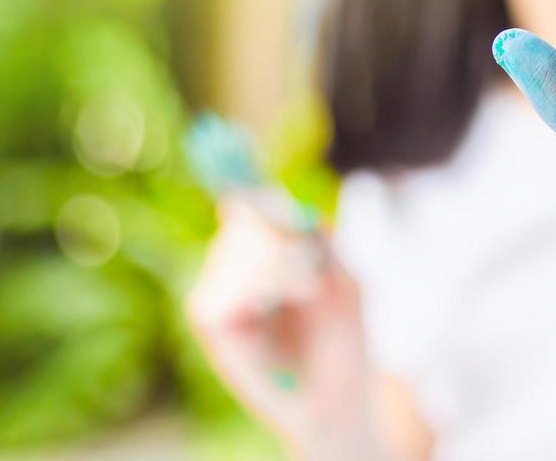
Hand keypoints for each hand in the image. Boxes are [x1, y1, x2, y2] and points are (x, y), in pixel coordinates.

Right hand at [187, 199, 385, 458]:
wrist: (335, 399)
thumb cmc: (342, 340)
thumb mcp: (346, 282)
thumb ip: (322, 245)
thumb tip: (296, 212)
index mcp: (269, 245)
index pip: (250, 201)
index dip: (243, 185)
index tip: (232, 157)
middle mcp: (238, 260)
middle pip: (246, 218)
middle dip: (284, 237)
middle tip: (314, 275)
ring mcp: (220, 288)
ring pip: (237, 251)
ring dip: (279, 268)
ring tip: (305, 298)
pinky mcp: (209, 320)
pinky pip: (219, 291)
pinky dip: (254, 294)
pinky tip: (272, 313)